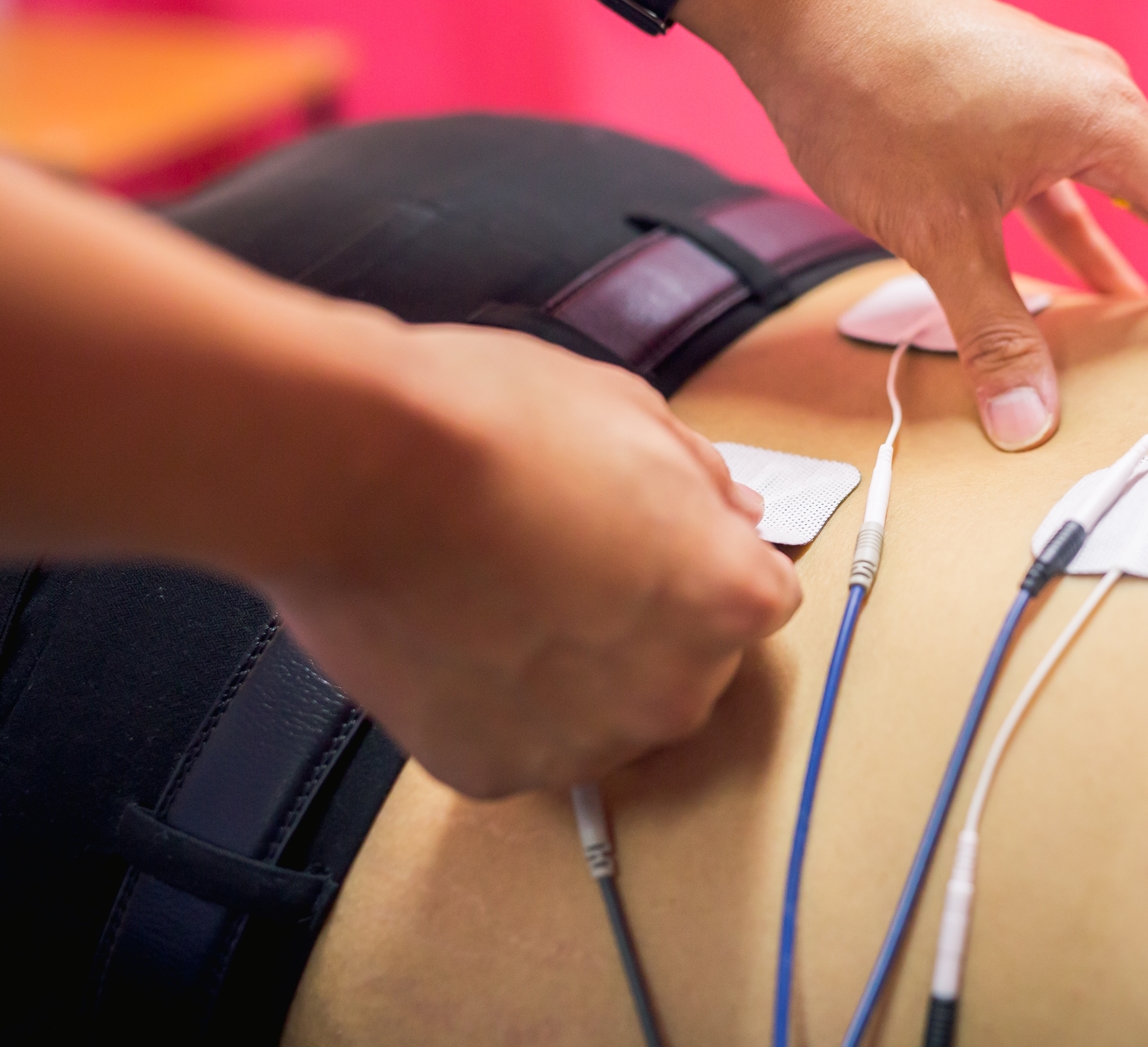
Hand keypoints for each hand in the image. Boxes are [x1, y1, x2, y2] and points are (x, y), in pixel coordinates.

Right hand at [258, 322, 798, 797]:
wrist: (355, 471)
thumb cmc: (489, 428)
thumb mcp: (632, 411)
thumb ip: (703, 479)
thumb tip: (733, 510)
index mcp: (731, 598)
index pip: (758, 595)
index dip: (703, 557)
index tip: (653, 538)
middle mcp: (675, 690)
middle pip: (689, 663)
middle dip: (646, 621)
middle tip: (567, 560)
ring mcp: (585, 743)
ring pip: (606, 711)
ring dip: (575, 672)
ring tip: (502, 595)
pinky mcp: (496, 771)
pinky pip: (521, 740)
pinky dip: (499, 705)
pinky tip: (460, 637)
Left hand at [682, 0, 1147, 449]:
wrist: (797, 1)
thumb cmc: (869, 94)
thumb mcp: (936, 232)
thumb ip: (993, 332)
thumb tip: (1031, 425)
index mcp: (1107, 124)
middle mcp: (1101, 105)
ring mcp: (1057, 105)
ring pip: (1130, 205)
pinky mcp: (1014, 112)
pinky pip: (1072, 192)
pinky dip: (1085, 244)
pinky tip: (1091, 299)